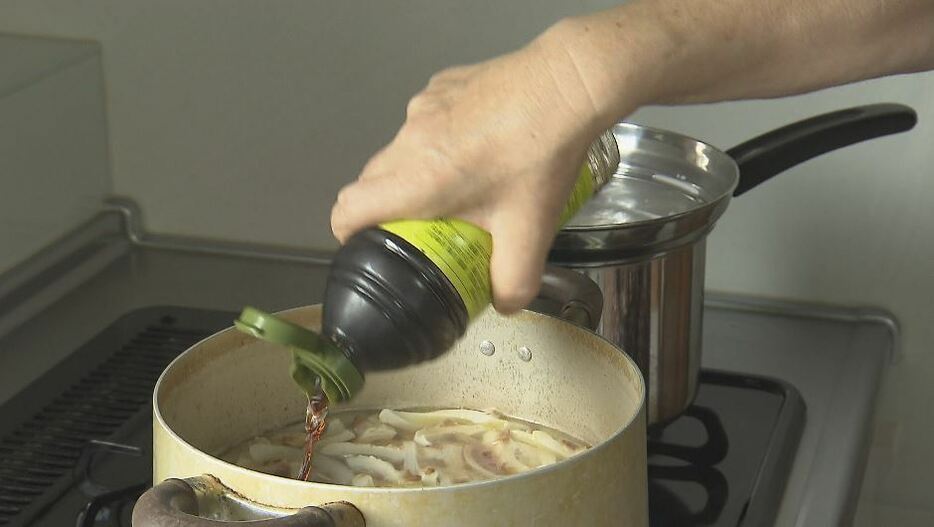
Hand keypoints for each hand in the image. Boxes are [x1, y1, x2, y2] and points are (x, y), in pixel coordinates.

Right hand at [330, 25, 637, 312]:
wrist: (566, 87)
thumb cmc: (542, 155)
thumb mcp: (530, 234)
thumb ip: (514, 284)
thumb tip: (504, 304)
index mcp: (417, 181)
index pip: (348, 208)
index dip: (348, 232)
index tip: (365, 244)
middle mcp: (410, 140)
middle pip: (370, 180)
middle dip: (387, 208)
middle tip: (423, 226)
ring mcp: (423, 106)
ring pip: (400, 149)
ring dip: (416, 172)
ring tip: (461, 184)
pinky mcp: (441, 85)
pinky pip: (424, 120)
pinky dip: (440, 138)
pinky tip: (480, 144)